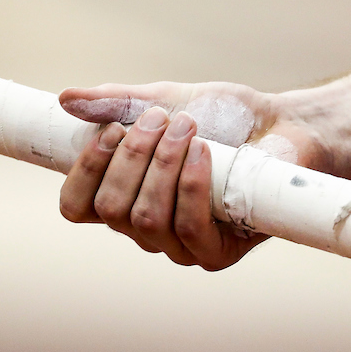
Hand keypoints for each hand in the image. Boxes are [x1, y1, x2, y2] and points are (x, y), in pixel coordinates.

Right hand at [57, 81, 332, 269]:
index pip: (77, 207)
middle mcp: (147, 228)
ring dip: (163, 166)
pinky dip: (191, 186)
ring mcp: (182, 245)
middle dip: (133, 156)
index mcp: (125, 197)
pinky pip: (190, 228)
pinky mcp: (219, 252)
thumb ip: (117, 103)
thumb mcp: (165, 99)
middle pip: (112, 210)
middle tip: (160, 119)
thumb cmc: (225, 117)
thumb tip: (66, 99)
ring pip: (147, 220)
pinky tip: (203, 154)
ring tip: (188, 130)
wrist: (284, 125)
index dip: (84, 172)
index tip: (111, 131)